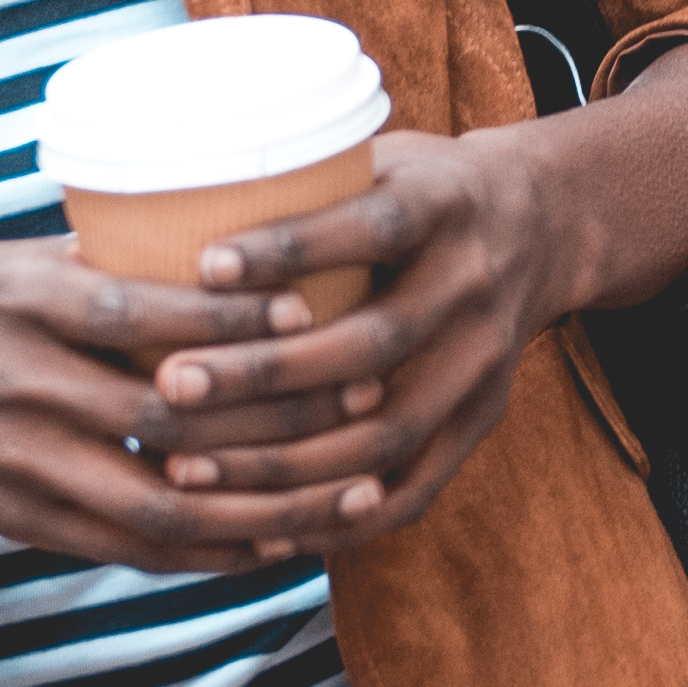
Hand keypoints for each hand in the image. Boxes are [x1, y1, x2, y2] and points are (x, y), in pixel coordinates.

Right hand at [0, 243, 338, 566]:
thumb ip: (89, 270)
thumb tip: (209, 247)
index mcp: (22, 300)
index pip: (145, 310)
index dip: (233, 317)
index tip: (312, 310)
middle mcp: (23, 382)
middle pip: (173, 413)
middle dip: (277, 416)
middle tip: (364, 403)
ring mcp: (18, 460)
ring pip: (161, 501)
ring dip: (261, 508)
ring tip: (340, 499)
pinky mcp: (13, 517)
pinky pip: (124, 547)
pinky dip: (204, 555)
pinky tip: (266, 548)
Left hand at [114, 131, 618, 542]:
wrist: (542, 226)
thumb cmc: (416, 188)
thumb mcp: (377, 158)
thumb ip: (298, 183)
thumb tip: (145, 197)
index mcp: (446, 203)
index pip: (373, 227)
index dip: (291, 249)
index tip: (202, 265)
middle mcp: (473, 284)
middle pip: (371, 344)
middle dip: (262, 374)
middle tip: (165, 385)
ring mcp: (484, 363)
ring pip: (386, 432)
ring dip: (282, 462)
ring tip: (185, 468)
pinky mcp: (483, 422)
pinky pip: (414, 488)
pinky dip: (338, 515)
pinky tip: (262, 528)